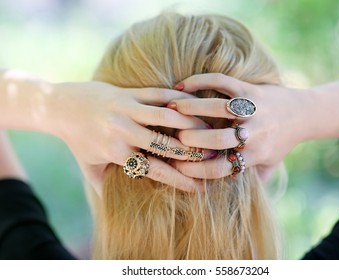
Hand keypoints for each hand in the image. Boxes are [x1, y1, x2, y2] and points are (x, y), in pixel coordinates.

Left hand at [50, 81, 208, 194]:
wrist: (59, 106)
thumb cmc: (77, 140)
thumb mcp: (88, 167)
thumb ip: (104, 186)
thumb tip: (117, 205)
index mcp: (116, 152)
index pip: (155, 169)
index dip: (180, 180)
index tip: (199, 188)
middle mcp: (122, 131)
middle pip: (165, 144)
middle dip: (192, 153)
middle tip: (213, 157)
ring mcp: (126, 110)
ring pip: (166, 117)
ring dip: (190, 124)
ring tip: (209, 131)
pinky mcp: (127, 93)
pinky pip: (159, 94)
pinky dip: (179, 99)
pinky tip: (195, 104)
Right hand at [167, 74, 311, 180]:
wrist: (303, 113)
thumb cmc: (281, 142)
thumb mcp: (270, 166)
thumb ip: (252, 181)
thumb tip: (232, 201)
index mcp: (255, 155)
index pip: (220, 167)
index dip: (195, 169)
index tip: (177, 166)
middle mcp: (254, 133)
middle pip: (217, 139)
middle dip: (190, 138)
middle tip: (172, 136)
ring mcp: (252, 109)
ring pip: (217, 108)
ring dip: (190, 108)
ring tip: (171, 109)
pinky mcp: (250, 88)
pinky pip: (221, 82)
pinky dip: (198, 81)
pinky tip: (181, 86)